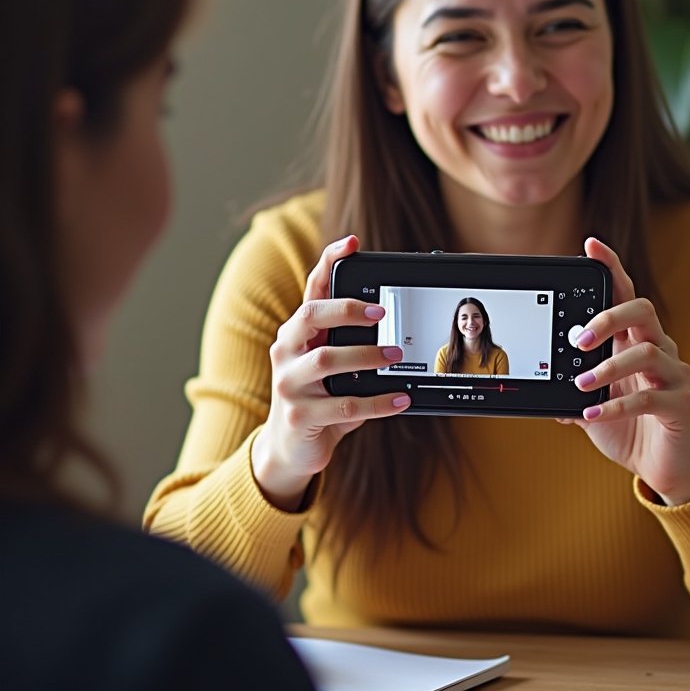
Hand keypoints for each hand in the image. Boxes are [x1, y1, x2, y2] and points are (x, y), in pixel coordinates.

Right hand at [251, 234, 410, 510]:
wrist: (290, 448)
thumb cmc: (319, 396)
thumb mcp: (333, 364)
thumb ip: (351, 341)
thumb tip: (394, 319)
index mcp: (298, 332)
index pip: (312, 288)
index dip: (328, 261)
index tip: (351, 242)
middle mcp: (287, 351)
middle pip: (310, 316)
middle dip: (347, 308)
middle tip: (381, 312)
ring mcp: (289, 384)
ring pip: (326, 360)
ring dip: (366, 355)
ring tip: (395, 354)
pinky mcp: (300, 416)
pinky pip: (345, 405)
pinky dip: (378, 402)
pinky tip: (399, 398)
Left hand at [566, 237, 689, 505]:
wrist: (664, 471)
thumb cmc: (630, 429)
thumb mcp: (592, 406)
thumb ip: (572, 390)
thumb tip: (541, 381)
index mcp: (634, 341)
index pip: (625, 294)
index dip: (611, 267)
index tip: (591, 245)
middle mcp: (659, 350)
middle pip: (643, 311)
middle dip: (609, 317)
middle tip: (579, 339)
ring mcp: (674, 376)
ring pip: (648, 352)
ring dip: (609, 368)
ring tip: (581, 385)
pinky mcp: (681, 405)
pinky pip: (650, 397)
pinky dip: (618, 405)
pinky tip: (593, 415)